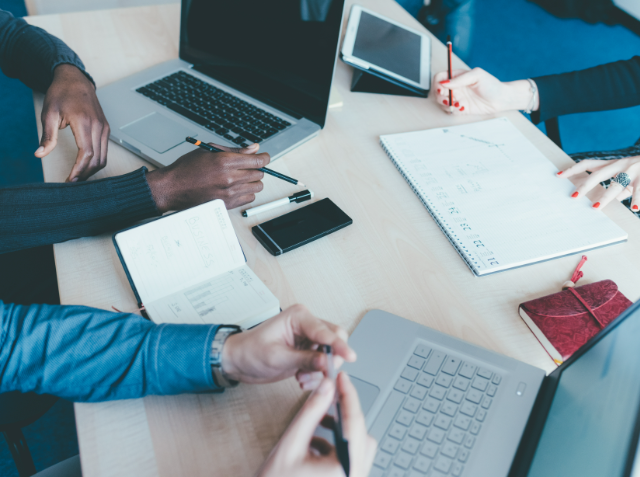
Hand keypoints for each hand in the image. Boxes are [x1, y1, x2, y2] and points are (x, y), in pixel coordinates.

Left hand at [35, 64, 109, 181]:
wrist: (76, 79)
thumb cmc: (61, 94)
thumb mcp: (49, 113)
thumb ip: (47, 136)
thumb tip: (39, 153)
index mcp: (85, 122)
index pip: (86, 153)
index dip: (79, 170)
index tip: (70, 180)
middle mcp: (99, 126)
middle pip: (97, 159)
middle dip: (85, 174)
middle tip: (71, 183)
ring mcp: (105, 128)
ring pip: (103, 157)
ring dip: (92, 170)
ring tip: (78, 177)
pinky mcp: (106, 129)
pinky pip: (105, 151)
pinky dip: (96, 162)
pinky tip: (85, 166)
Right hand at [145, 142, 268, 211]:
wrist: (172, 188)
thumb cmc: (187, 168)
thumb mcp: (210, 151)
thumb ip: (235, 150)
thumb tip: (254, 148)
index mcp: (224, 162)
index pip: (257, 161)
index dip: (264, 158)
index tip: (264, 157)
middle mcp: (229, 178)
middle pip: (259, 174)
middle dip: (256, 168)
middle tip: (247, 166)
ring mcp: (229, 193)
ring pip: (257, 187)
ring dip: (252, 181)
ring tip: (241, 177)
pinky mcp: (227, 204)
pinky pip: (249, 198)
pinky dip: (247, 192)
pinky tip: (237, 187)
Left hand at [221, 304, 354, 386]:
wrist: (238, 361)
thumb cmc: (250, 351)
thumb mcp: (276, 357)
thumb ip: (303, 360)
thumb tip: (325, 362)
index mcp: (299, 317)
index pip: (326, 331)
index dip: (339, 345)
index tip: (350, 356)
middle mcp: (306, 324)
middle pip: (334, 338)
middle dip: (330, 359)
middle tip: (322, 374)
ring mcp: (308, 338)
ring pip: (330, 353)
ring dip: (321, 370)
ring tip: (303, 378)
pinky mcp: (307, 351)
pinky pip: (322, 363)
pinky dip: (316, 374)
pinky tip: (302, 379)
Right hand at [256, 373, 376, 476]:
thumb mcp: (290, 444)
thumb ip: (311, 412)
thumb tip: (327, 388)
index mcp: (344, 468)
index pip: (354, 422)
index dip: (348, 394)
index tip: (342, 377)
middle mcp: (353, 476)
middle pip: (360, 433)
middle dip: (345, 412)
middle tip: (330, 393)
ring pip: (357, 446)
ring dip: (340, 430)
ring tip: (318, 422)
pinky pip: (349, 459)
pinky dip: (335, 446)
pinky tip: (314, 444)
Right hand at [434, 68, 537, 114]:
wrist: (501, 99)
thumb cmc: (491, 85)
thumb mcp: (477, 75)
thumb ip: (460, 78)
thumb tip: (445, 83)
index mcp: (457, 76)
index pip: (440, 77)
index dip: (437, 83)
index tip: (442, 88)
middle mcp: (455, 87)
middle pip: (437, 91)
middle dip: (440, 96)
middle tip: (449, 98)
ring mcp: (457, 98)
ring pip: (441, 102)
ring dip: (446, 104)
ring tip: (457, 103)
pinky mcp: (460, 108)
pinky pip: (449, 111)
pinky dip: (452, 110)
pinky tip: (462, 108)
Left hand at [558, 156, 639, 209]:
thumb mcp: (627, 178)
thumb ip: (617, 190)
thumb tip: (604, 202)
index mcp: (612, 164)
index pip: (588, 165)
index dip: (573, 169)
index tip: (559, 176)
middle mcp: (620, 164)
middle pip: (598, 174)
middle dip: (585, 185)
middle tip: (574, 196)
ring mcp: (634, 169)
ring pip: (618, 183)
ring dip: (606, 196)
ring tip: (596, 207)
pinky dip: (638, 199)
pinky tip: (636, 208)